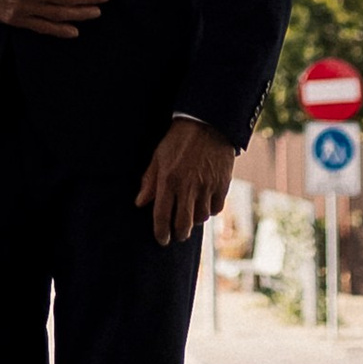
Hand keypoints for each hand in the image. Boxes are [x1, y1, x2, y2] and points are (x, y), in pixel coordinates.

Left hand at [135, 119, 235, 245]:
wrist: (208, 123)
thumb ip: (149, 181)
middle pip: (184, 224)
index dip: (161, 233)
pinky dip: (210, 210)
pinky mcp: (222, 185)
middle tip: (177, 235)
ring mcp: (207, 187)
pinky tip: (205, 203)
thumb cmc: (178, 139)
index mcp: (169, 180)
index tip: (162, 240)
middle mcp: (188, 187)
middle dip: (179, 234)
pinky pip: (216, 208)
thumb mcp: (158, 156)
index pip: (162, 216)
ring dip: (194, 219)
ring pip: (201, 218)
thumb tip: (140, 203)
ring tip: (190, 213)